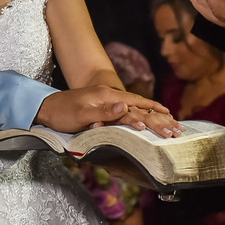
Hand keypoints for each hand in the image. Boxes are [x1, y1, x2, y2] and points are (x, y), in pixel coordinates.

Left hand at [37, 86, 178, 134]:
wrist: (47, 107)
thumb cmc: (62, 113)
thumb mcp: (81, 115)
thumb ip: (104, 112)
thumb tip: (126, 108)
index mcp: (108, 98)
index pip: (137, 106)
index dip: (153, 116)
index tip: (169, 124)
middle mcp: (111, 97)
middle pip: (140, 106)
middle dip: (160, 116)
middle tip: (177, 127)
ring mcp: (108, 100)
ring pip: (136, 107)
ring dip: (153, 114)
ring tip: (170, 120)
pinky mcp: (104, 105)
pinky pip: (128, 109)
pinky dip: (142, 113)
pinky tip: (147, 117)